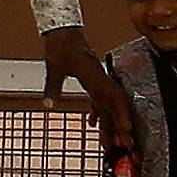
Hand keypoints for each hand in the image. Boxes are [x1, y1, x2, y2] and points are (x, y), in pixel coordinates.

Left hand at [41, 26, 130, 144]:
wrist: (62, 30)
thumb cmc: (61, 46)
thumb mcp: (54, 67)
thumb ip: (53, 87)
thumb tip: (49, 106)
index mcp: (94, 76)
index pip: (113, 96)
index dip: (121, 113)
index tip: (126, 129)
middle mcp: (100, 80)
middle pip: (114, 106)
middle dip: (120, 126)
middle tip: (125, 146)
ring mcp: (97, 81)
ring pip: (108, 105)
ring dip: (111, 123)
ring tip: (112, 143)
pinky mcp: (92, 81)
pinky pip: (100, 100)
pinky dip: (99, 113)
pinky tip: (93, 123)